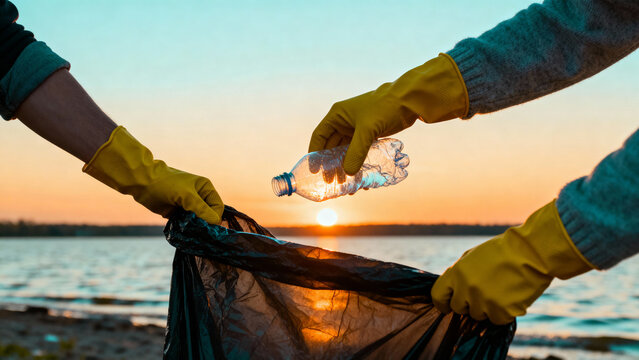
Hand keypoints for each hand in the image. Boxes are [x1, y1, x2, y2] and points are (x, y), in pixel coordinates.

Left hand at [83, 126, 223, 223]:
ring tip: (186, 230)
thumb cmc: (166, 184)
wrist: (142, 182)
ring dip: (194, 227)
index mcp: (206, 188)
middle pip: (209, 216)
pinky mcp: (178, 213)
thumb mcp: (186, 196)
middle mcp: (199, 197)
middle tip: (196, 230)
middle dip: (204, 224)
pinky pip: (187, 224)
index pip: (217, 208)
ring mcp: (188, 205)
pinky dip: (185, 229)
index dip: (214, 218)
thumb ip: (202, 210)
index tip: (206, 227)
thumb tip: (215, 223)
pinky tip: (181, 230)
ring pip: (198, 222)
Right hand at [308, 54, 467, 174]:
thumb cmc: (384, 108)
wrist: (408, 101)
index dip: (315, 153)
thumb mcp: (367, 130)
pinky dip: (358, 164)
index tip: (314, 171)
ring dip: (345, 167)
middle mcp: (344, 122)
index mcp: (337, 115)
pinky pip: (359, 153)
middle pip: (332, 147)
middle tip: (332, 182)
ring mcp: (356, 129)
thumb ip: (356, 152)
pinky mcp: (369, 135)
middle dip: (332, 164)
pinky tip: (361, 178)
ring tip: (346, 184)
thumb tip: (348, 173)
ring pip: (346, 152)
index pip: (320, 136)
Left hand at [431, 201, 594, 324]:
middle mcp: (467, 289)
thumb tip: (451, 290)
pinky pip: (496, 320)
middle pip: (458, 308)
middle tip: (482, 293)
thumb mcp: (471, 256)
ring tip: (499, 290)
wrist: (531, 253)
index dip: (442, 302)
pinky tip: (510, 297)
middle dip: (467, 303)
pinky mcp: (502, 312)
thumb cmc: (501, 251)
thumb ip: (458, 274)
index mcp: (457, 273)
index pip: (438, 296)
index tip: (446, 305)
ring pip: (478, 315)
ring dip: (486, 308)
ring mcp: (484, 302)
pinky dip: (502, 312)